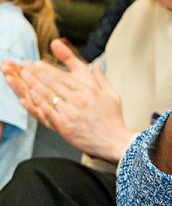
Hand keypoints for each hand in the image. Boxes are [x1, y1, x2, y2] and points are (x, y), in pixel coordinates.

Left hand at [2, 40, 132, 161]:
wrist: (113, 141)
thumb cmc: (113, 120)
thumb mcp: (112, 95)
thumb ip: (101, 78)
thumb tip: (96, 65)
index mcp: (89, 91)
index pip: (64, 76)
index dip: (48, 69)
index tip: (38, 63)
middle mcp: (78, 100)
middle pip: (53, 83)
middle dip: (37, 73)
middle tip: (25, 66)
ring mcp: (70, 113)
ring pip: (47, 95)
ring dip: (33, 84)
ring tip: (23, 76)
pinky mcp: (63, 125)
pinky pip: (46, 111)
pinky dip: (36, 102)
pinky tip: (28, 96)